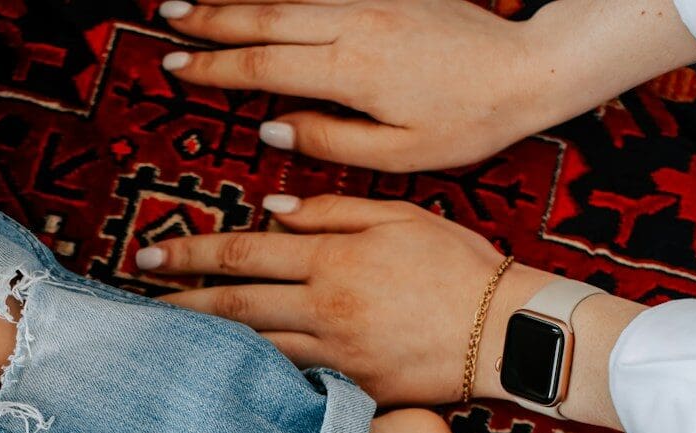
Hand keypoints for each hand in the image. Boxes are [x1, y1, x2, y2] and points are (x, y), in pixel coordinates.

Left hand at [142, 194, 530, 404]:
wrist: (507, 330)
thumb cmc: (458, 266)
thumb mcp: (401, 216)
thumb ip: (333, 212)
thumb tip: (271, 212)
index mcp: (333, 259)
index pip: (243, 253)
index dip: (191, 254)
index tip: (151, 256)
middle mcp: (325, 308)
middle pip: (233, 304)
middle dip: (178, 303)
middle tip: (135, 306)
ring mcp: (336, 355)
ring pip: (252, 350)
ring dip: (202, 348)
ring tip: (162, 347)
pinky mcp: (352, 391)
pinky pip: (290, 386)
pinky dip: (249, 384)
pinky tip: (218, 384)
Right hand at [158, 0, 695, 172]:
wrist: (527, 70)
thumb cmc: (466, 124)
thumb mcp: (398, 154)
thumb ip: (330, 141)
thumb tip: (271, 126)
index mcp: (351, 72)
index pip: (264, 65)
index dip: (215, 66)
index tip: (178, 66)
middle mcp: (354, 26)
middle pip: (265, 18)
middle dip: (211, 19)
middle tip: (167, 20)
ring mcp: (371, 2)